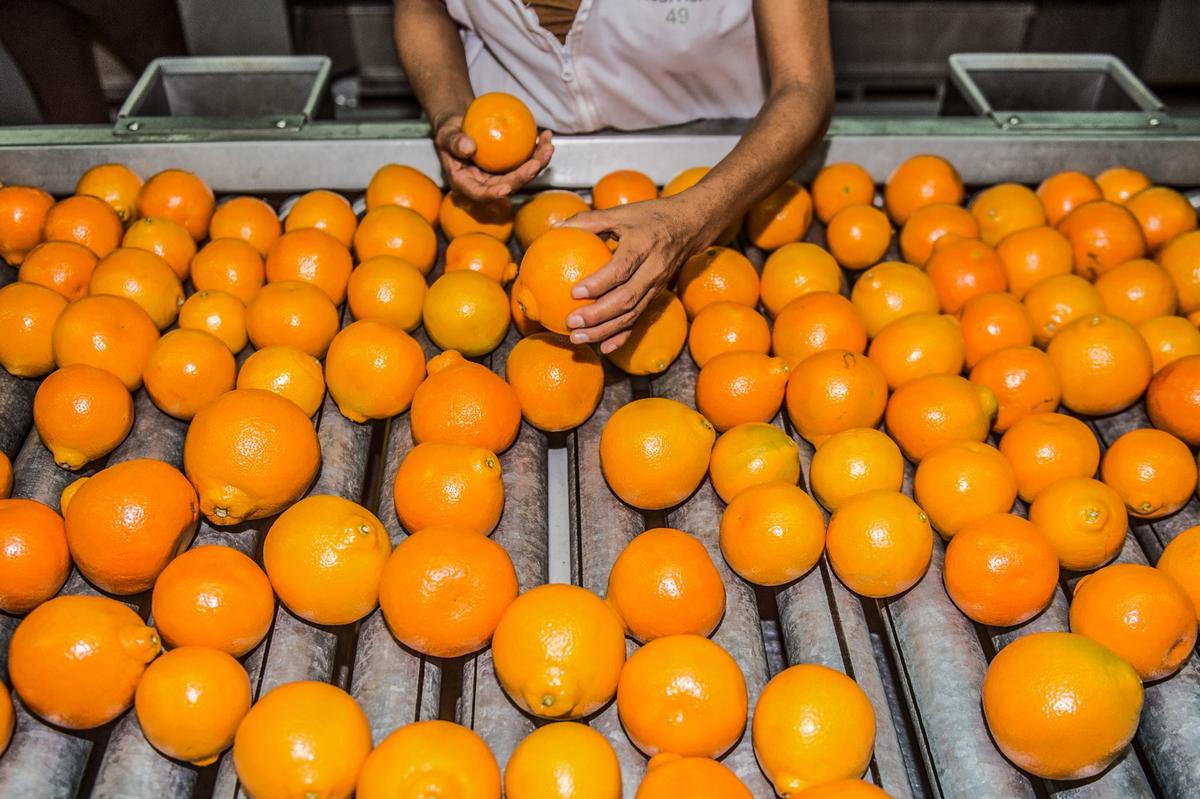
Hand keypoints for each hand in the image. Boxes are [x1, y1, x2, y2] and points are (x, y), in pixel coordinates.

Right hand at [434, 114, 553, 201]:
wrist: (460, 128)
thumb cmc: (449, 133)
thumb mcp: (446, 135)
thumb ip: (454, 142)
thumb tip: (469, 147)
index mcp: (467, 184)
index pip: (479, 193)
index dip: (493, 194)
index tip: (505, 188)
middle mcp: (486, 185)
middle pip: (508, 185)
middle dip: (525, 177)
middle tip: (536, 163)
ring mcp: (500, 176)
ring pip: (522, 175)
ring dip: (538, 163)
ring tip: (548, 146)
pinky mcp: (511, 167)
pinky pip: (526, 161)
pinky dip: (537, 150)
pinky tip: (545, 136)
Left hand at [561, 197, 713, 352]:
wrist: (690, 226)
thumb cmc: (652, 216)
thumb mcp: (622, 212)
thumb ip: (589, 220)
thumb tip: (555, 229)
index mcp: (643, 245)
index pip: (621, 269)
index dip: (598, 283)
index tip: (574, 292)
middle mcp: (653, 269)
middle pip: (626, 299)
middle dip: (597, 316)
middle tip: (571, 323)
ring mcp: (656, 286)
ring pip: (632, 315)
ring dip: (604, 330)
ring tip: (578, 338)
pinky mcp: (656, 296)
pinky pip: (639, 320)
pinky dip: (622, 336)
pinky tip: (604, 347)